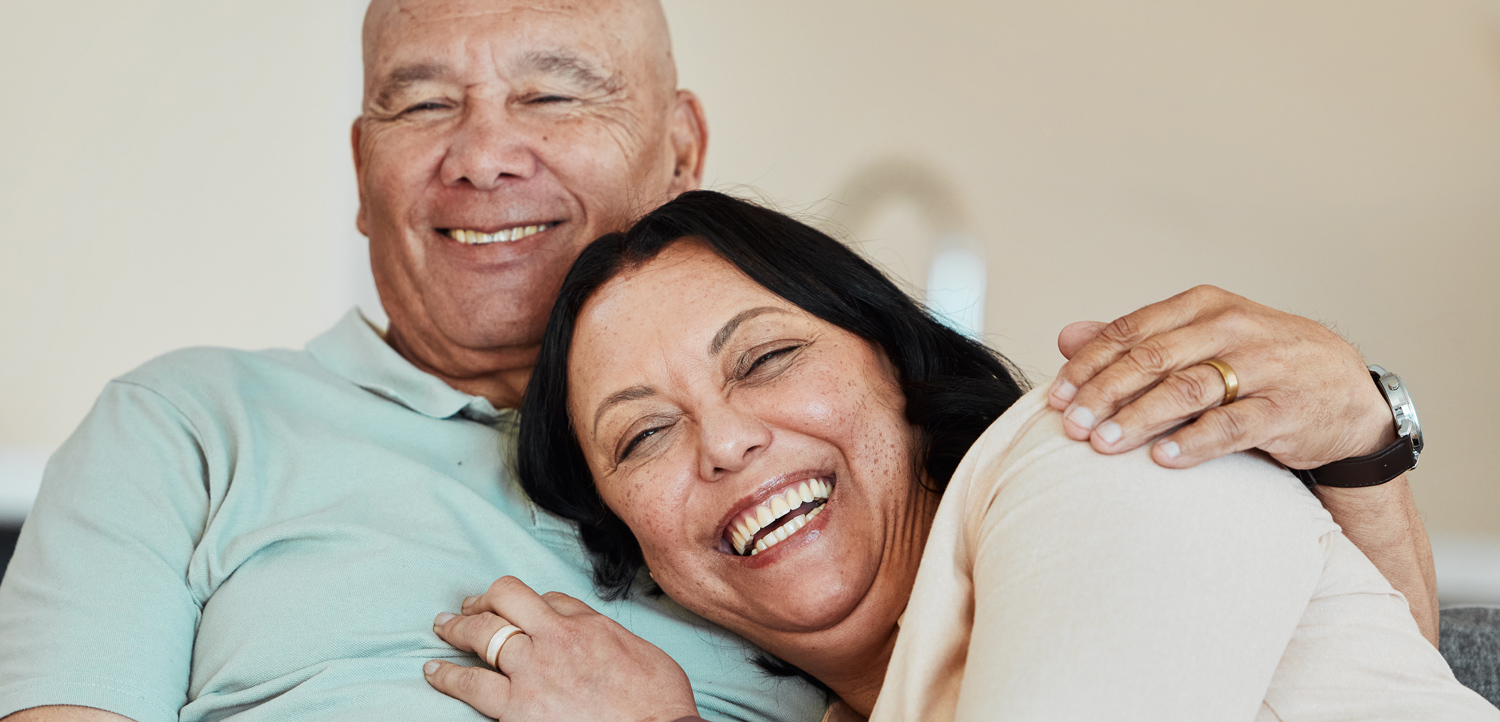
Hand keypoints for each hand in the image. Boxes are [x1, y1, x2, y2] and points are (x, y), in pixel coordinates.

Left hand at [426, 576, 698, 721]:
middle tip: (466, 608)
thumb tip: (585, 627)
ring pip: (481, 637)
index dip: (528, 601)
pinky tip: (435, 672)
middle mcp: (554, 640)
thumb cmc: (657, 702)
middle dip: (481, 602)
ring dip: (457, 629)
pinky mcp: (516, 710)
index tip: (516, 608)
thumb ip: (604, 633)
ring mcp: (531, 674)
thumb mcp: (640, 650)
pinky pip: (471, 685)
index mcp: (586, 625)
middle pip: (505, 601)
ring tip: (443, 628)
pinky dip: (448, 676)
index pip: (546, 597)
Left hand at [1046, 285, 1395, 469]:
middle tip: (1070, 425)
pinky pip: (1232, 425)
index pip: (1132, 331)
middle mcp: (1233, 328)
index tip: (1056, 396)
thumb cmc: (1258, 365)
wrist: (1344, 391)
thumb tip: (1066, 336)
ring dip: (1139, 418)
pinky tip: (1163, 458)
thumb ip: (1135, 340)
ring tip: (1102, 443)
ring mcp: (1263, 366)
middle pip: (1153, 358)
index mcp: (1204, 306)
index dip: (1089, 365)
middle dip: (1104, 393)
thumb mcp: (1199, 341)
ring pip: (1188, 389)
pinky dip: (1194, 441)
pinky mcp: (1286, 407)